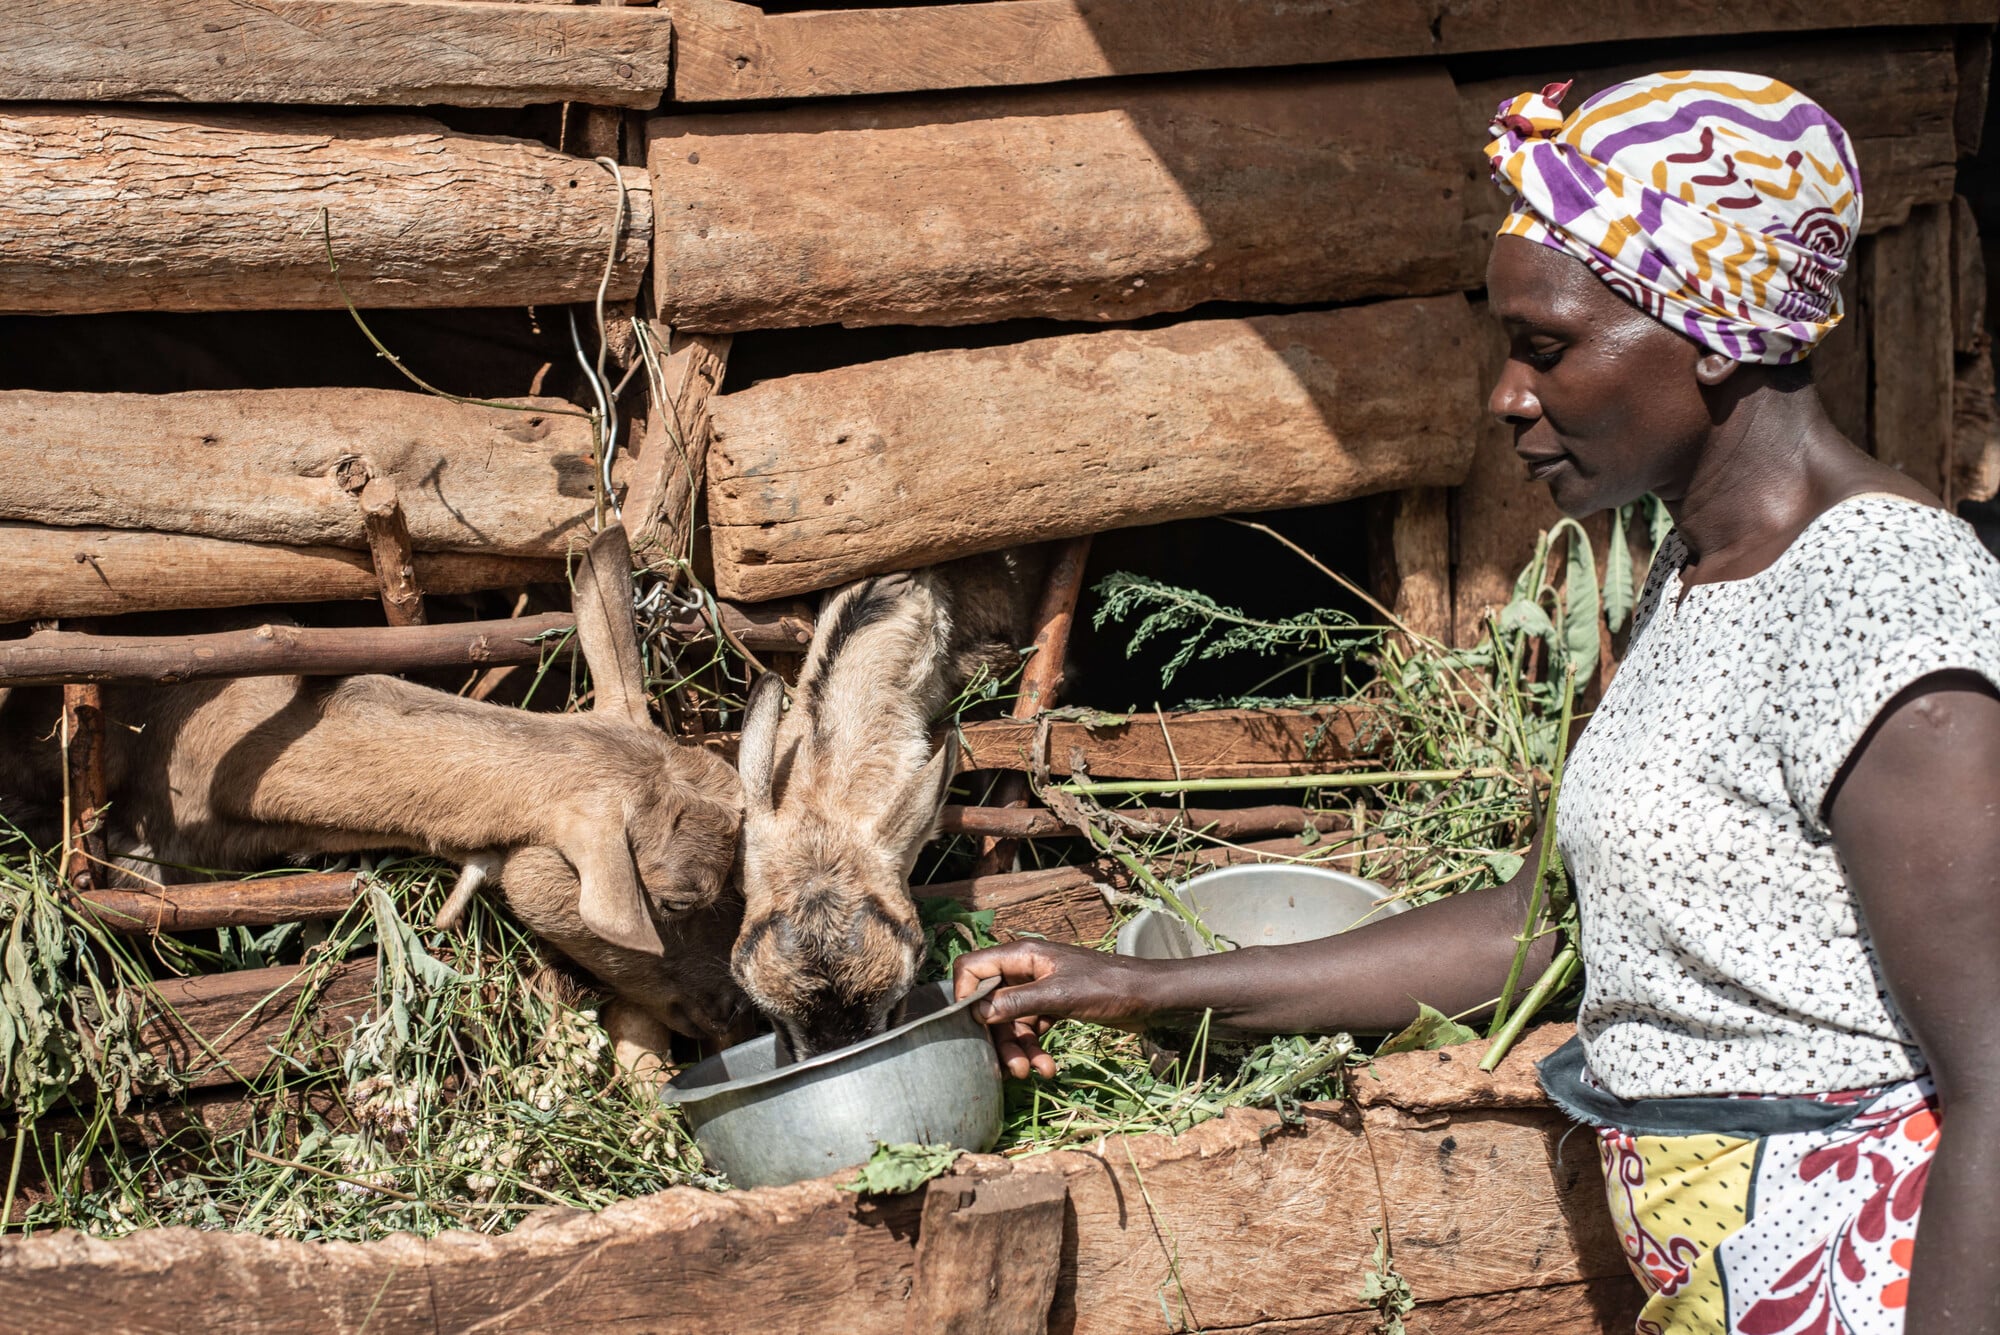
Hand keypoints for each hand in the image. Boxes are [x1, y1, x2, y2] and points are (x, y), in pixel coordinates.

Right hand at [952, 941, 1162, 1078]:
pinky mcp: (1052, 1007)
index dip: (965, 996)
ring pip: (1011, 1023)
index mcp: (1022, 955)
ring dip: (1019, 1050)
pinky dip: (1036, 1049)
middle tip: (1011, 1069)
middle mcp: (1025, 970)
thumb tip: (977, 1012)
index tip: (973, 1026)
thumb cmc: (1107, 987)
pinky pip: (1031, 1030)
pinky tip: (1048, 1068)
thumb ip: (1016, 1002)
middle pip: (991, 1004)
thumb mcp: (1059, 996)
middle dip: (998, 1038)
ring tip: (1031, 1073)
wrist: (1149, 997)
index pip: (973, 968)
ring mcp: (1039, 990)